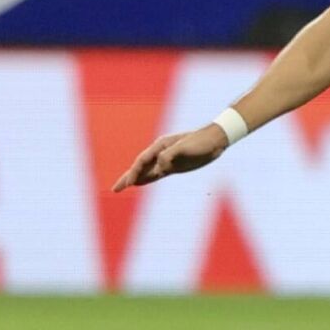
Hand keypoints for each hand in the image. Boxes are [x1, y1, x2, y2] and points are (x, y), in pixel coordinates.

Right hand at [111, 125, 229, 190]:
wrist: (215, 140)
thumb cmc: (201, 141)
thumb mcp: (186, 147)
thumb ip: (171, 155)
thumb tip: (160, 166)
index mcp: (161, 146)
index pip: (143, 161)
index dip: (134, 172)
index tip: (129, 184)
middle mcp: (161, 153)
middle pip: (140, 167)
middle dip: (127, 177)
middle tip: (114, 189)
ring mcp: (166, 160)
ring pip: (146, 171)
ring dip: (134, 179)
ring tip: (122, 187)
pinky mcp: (173, 166)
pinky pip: (156, 173)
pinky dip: (147, 178)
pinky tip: (140, 183)